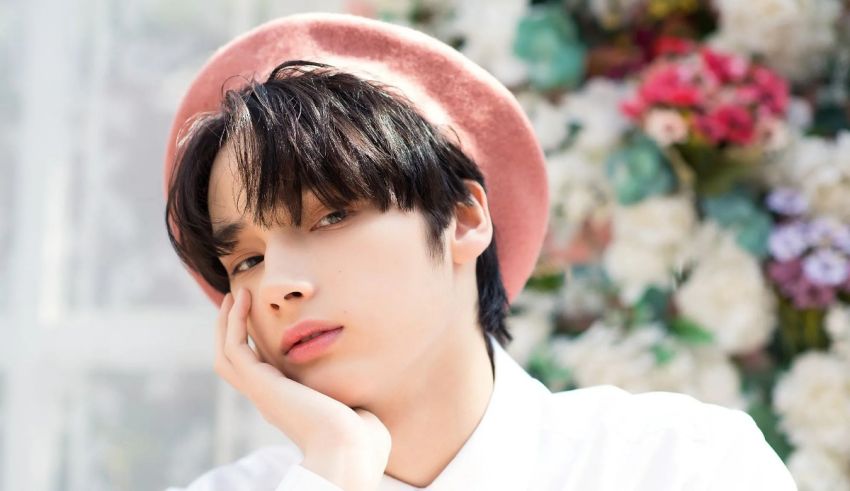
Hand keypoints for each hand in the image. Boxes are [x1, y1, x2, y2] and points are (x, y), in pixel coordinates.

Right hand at [215, 288, 391, 489]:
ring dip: (227, 324)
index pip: (259, 373)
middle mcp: (268, 400)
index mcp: (287, 405)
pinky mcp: (261, 384)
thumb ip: (353, 403)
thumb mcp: (355, 413)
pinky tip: (241, 301)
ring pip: (227, 355)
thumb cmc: (362, 440)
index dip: (254, 346)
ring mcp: (261, 393)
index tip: (258, 321)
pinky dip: (233, 323)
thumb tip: (365, 404)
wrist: (351, 449)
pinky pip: (234, 348)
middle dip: (232, 332)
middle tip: (236, 301)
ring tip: (235, 296)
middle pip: (234, 364)